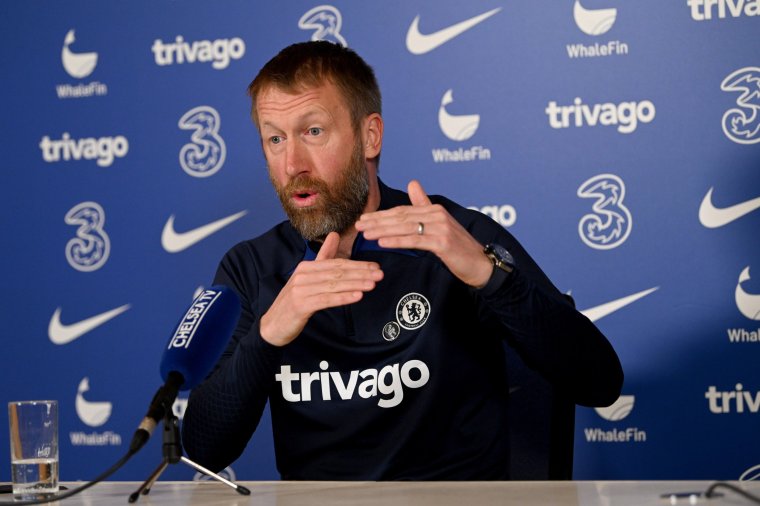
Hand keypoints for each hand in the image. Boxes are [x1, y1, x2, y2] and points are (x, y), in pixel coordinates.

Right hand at [259, 231, 383, 345]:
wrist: (273, 326)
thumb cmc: (295, 301)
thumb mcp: (308, 278)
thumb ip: (323, 257)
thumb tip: (335, 234)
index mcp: (307, 267)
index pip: (336, 264)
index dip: (358, 265)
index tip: (375, 267)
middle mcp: (303, 275)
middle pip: (337, 273)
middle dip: (361, 273)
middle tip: (379, 274)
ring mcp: (301, 289)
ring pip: (334, 285)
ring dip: (355, 284)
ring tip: (372, 285)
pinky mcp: (301, 305)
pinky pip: (326, 300)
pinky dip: (343, 297)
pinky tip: (357, 297)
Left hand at [356, 180, 492, 287]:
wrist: (480, 264)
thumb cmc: (458, 247)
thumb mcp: (441, 224)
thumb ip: (424, 205)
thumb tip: (413, 183)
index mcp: (434, 210)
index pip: (402, 211)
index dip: (381, 215)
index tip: (363, 219)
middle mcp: (437, 215)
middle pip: (401, 217)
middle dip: (377, 221)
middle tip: (358, 226)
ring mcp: (440, 228)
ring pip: (405, 228)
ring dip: (383, 230)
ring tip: (365, 234)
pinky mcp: (442, 243)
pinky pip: (415, 241)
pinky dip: (397, 241)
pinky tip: (382, 243)